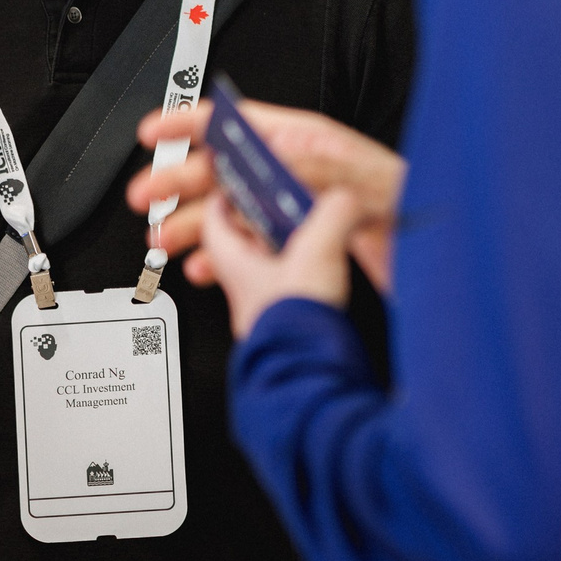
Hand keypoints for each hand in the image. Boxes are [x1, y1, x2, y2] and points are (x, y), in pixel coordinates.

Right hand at [128, 99, 406, 290]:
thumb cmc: (415, 202)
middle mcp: (297, 173)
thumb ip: (312, 165)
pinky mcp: (301, 244)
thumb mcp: (359, 177)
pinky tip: (206, 266)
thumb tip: (268, 158)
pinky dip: (224, 258)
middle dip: (180, 182)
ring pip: (231, 212)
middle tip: (148, 197)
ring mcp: (297, 209)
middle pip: (224, 170)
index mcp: (307, 143)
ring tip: (166, 237)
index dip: (192, 122)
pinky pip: (250, 247)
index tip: (156, 130)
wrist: (440, 255)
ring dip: (195, 225)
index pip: (238, 121)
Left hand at [202, 187, 363, 340]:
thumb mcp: (318, 250)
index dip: (224, 199)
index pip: (215, 222)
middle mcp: (246, 289)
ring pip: (268, 271)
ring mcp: (266, 310)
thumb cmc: (294, 323)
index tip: (233, 186)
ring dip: (285, 254)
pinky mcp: (290, 325)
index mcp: (236, 264)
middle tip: (278, 210)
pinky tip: (325, 275)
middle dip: (260, 226)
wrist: (310, 374)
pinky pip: (290, 293)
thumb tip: (345, 199)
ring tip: (309, 239)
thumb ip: (334, 214)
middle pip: (242, 246)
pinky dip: (303, 279)